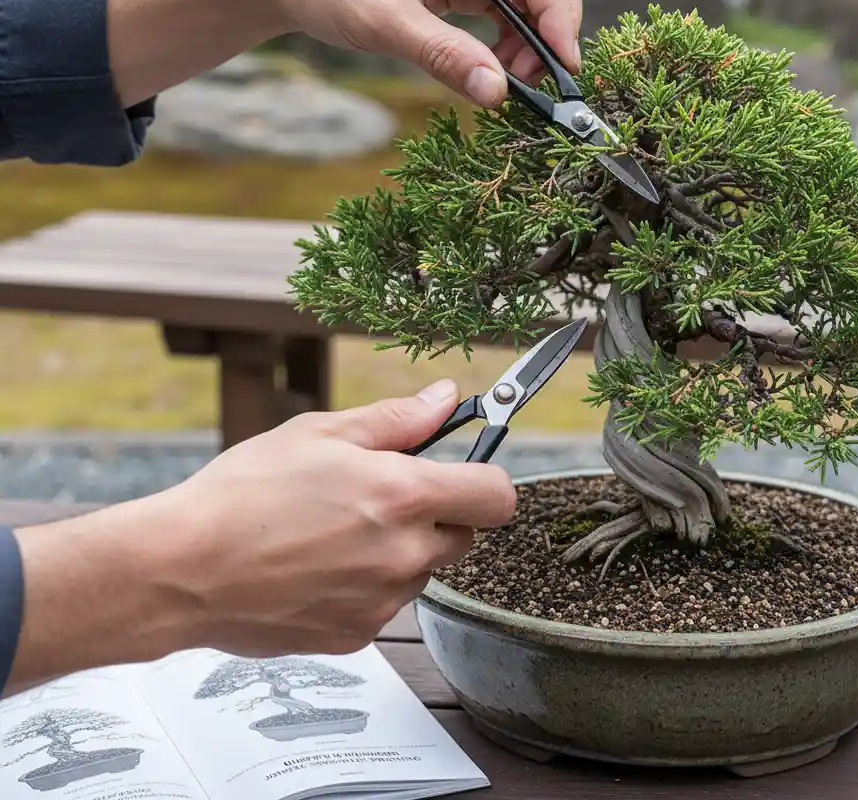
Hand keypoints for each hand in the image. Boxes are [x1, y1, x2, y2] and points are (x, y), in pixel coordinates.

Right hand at [162, 379, 515, 655]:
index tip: (461, 472)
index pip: (496, 496)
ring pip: (420, 570)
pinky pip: (383, 604)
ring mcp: (382, 602)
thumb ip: (398, 419)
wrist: (183, 569)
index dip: (484, 479)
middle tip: (377, 498)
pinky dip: (364, 586)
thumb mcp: (322, 433)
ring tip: (332, 532)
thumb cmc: (245, 493)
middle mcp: (405, 555)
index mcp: (405, 496)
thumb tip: (445, 398)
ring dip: (397, 552)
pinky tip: (315, 567)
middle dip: (434, 515)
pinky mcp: (356, 636)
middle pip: (460, 535)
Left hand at [271, 0, 586, 105]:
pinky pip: (514, 7)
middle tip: (531, 81)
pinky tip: (497, 67)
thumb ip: (444, 56)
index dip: (558, 15)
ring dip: (535, 39)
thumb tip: (498, 92)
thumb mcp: (384, 24)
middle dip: (551, 29)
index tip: (560, 66)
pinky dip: (516, 40)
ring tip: (507, 79)